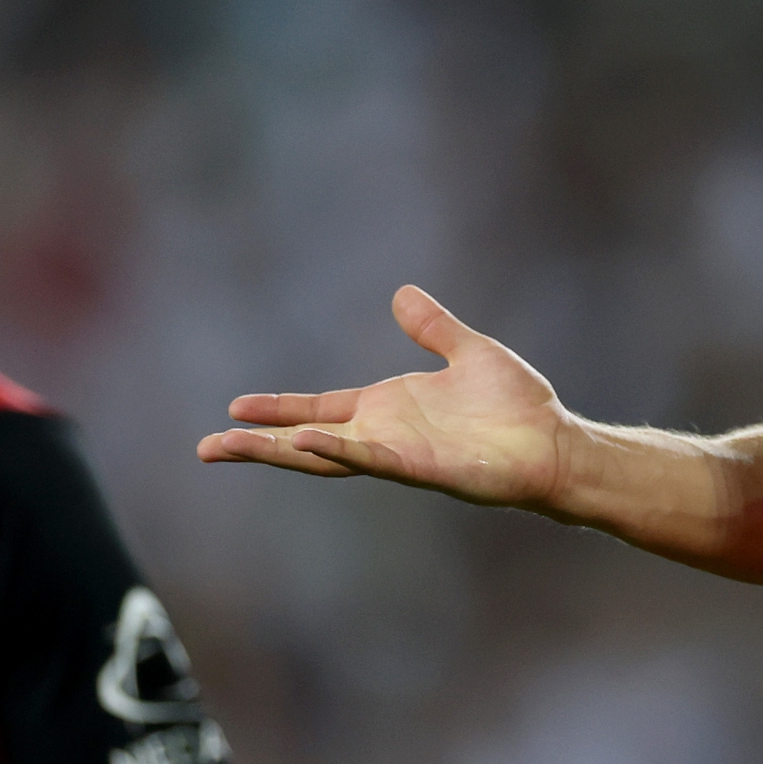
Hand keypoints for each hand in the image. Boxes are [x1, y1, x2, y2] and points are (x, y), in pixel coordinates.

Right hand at [196, 285, 570, 508]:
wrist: (556, 444)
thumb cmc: (518, 408)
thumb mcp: (468, 352)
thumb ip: (433, 328)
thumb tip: (401, 294)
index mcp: (387, 411)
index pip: (317, 409)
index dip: (276, 409)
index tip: (233, 408)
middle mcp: (384, 437)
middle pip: (304, 442)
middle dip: (255, 444)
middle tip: (205, 448)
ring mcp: (400, 456)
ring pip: (325, 456)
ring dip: (279, 450)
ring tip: (233, 444)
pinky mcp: (424, 469)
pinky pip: (372, 460)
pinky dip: (337, 450)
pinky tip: (304, 441)